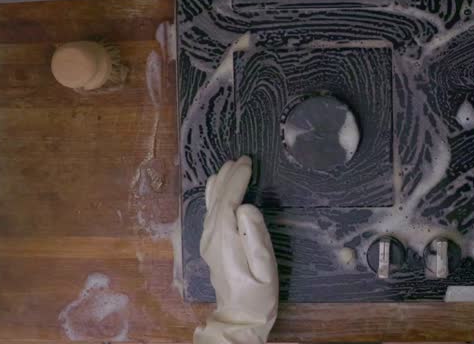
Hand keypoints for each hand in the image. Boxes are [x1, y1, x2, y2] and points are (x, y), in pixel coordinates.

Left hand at [195, 156, 278, 343]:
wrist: (240, 316)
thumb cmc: (259, 293)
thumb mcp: (265, 266)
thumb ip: (255, 235)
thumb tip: (246, 206)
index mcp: (226, 239)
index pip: (229, 201)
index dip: (238, 180)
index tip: (248, 163)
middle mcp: (212, 237)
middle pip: (218, 199)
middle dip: (229, 176)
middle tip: (242, 158)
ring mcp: (208, 241)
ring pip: (211, 205)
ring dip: (220, 183)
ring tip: (229, 165)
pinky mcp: (210, 245)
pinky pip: (210, 213)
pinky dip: (215, 195)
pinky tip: (217, 187)